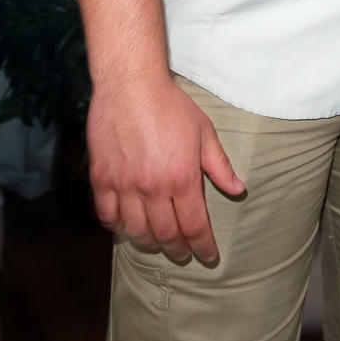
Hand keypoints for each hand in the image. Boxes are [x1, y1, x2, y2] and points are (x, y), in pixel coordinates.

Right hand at [88, 73, 243, 265]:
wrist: (131, 84)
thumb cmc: (171, 104)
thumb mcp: (204, 131)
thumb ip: (220, 165)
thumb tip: (238, 189)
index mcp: (182, 177)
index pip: (195, 225)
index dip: (203, 246)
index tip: (208, 256)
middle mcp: (152, 188)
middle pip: (165, 234)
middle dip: (178, 250)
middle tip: (183, 254)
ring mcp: (124, 185)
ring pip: (136, 231)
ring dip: (149, 243)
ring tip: (158, 244)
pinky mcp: (101, 178)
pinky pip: (107, 215)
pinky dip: (117, 227)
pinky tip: (126, 226)